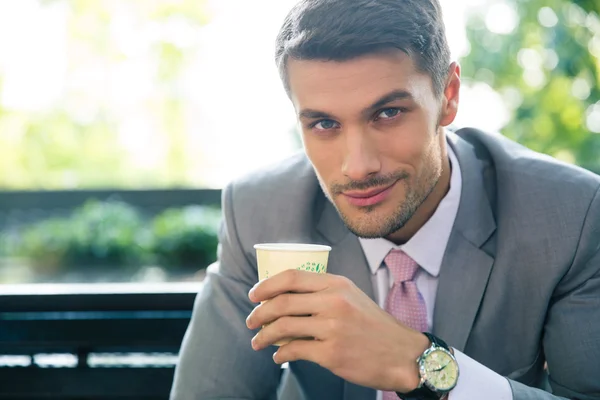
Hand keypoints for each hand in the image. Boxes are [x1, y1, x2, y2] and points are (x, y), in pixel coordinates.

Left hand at [245, 270, 429, 391]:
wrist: (403, 354)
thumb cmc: (374, 326)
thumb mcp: (352, 297)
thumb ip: (322, 293)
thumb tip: (284, 299)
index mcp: (336, 284)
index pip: (291, 277)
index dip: (266, 286)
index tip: (253, 295)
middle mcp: (333, 303)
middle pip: (281, 303)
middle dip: (259, 314)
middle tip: (251, 321)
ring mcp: (332, 328)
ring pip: (283, 328)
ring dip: (264, 336)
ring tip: (258, 342)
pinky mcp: (331, 354)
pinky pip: (294, 351)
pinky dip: (281, 354)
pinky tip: (279, 356)